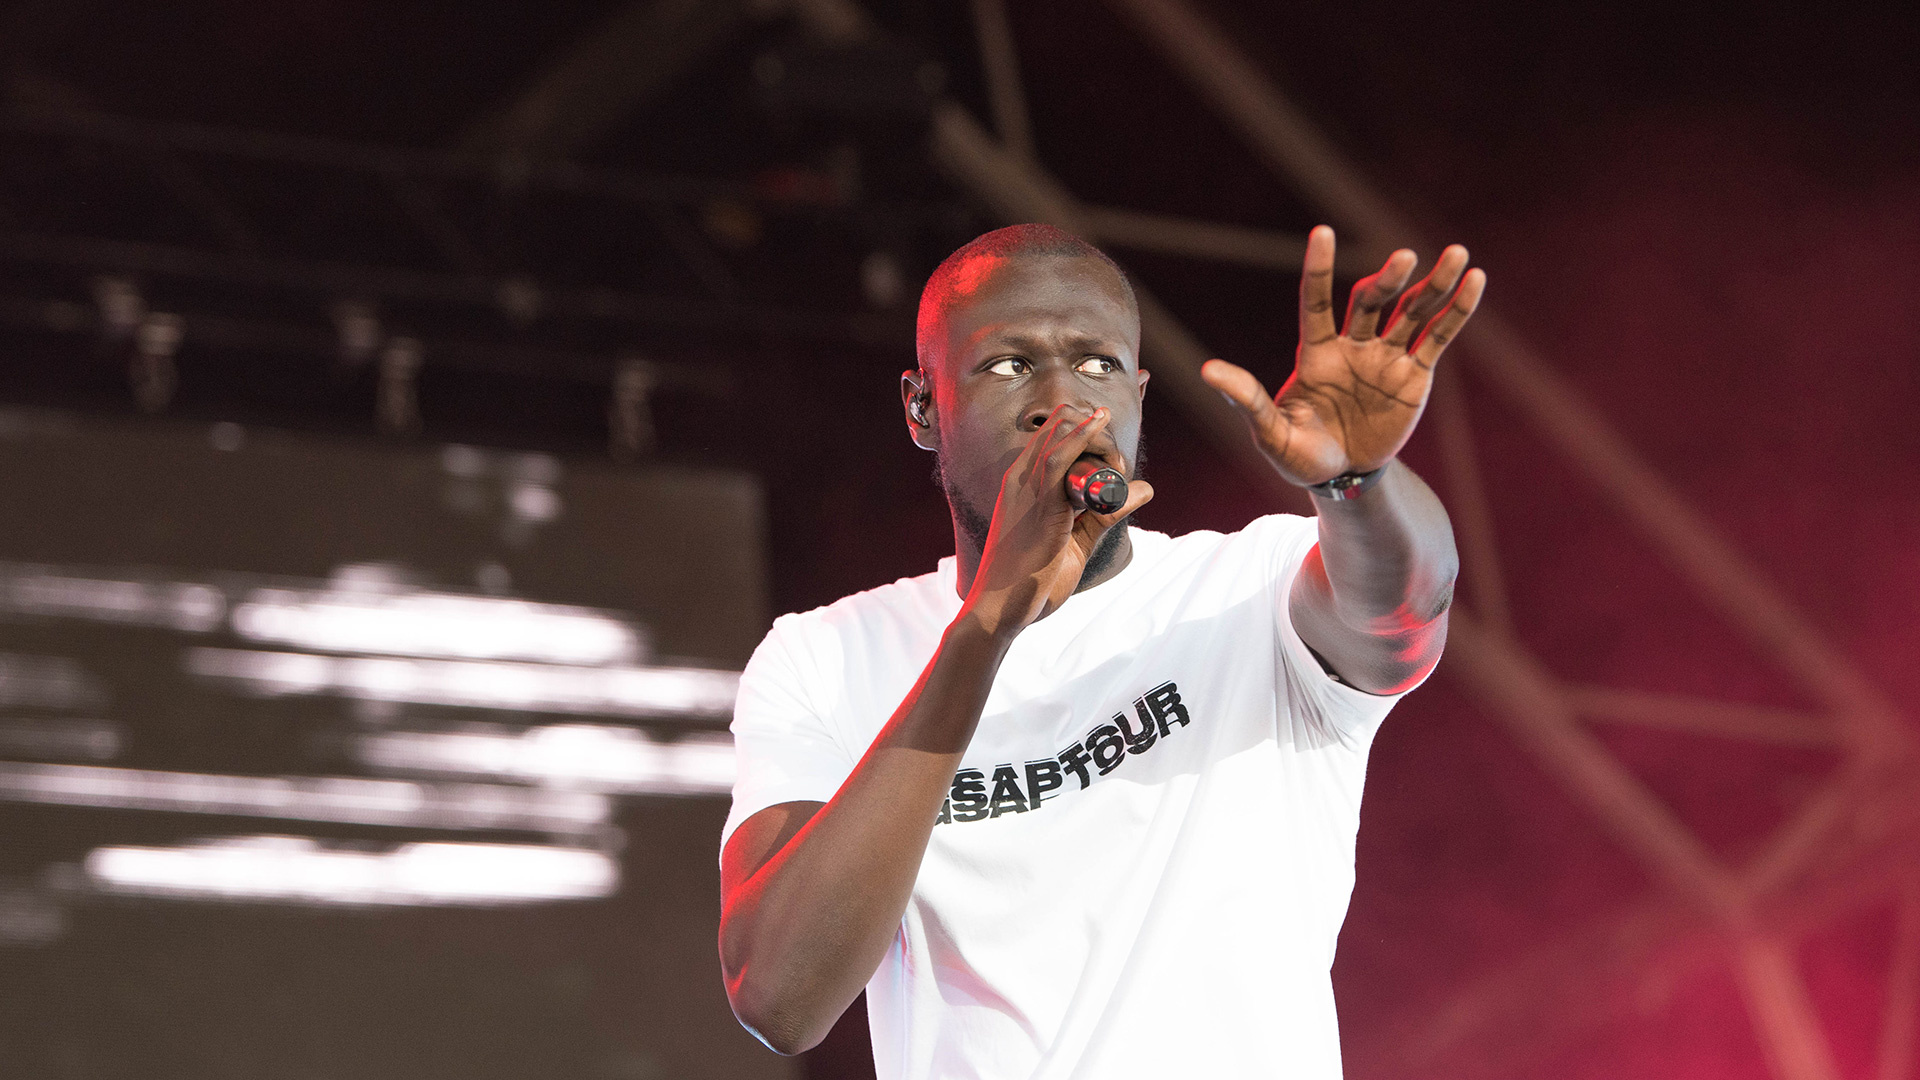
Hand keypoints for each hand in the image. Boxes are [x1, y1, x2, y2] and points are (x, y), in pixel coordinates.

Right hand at [963, 405, 1153, 636]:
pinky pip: (1060, 458)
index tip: (1114, 462)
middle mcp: (1021, 478)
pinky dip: (1083, 436)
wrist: (999, 608)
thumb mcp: (1076, 540)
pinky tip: (1101, 422)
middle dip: (1097, 434)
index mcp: (1022, 484)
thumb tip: (1145, 489)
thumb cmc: (1029, 579)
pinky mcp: (1039, 504)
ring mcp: (1027, 487)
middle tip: (1118, 467)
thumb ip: (1107, 514)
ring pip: (1063, 435)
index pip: (1053, 435)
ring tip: (1117, 457)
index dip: (1088, 434)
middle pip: (1060, 427)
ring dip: (1098, 437)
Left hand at [1201, 225, 1485, 485]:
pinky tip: (1474, 281)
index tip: (1323, 232)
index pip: (1317, 302)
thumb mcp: (1270, 433)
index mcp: (1315, 353)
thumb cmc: (1299, 456)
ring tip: (1456, 255)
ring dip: (1433, 284)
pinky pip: (1439, 338)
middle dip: (1387, 280)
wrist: (1342, 479)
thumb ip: (1246, 400)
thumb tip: (1208, 371)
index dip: (1320, 269)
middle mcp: (1352, 346)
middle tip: (1404, 259)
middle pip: (1371, 302)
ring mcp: (1386, 358)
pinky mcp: (1415, 375)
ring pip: (1412, 312)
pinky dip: (1457, 311)